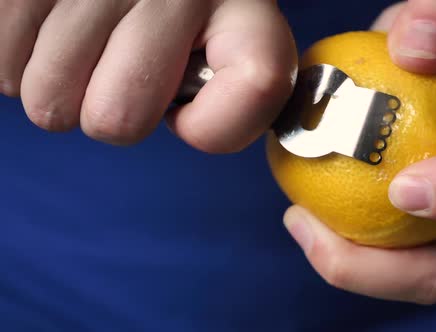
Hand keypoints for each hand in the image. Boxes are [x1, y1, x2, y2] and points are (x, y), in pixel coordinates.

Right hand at [0, 0, 296, 150]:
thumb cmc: (174, 13)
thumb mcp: (227, 42)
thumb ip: (235, 92)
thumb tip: (195, 125)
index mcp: (240, 2)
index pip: (259, 84)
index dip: (213, 126)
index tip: (192, 115)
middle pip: (120, 119)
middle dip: (116, 112)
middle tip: (121, 70)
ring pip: (51, 103)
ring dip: (62, 88)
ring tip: (86, 42)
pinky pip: (4, 72)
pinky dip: (20, 63)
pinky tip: (51, 29)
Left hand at [283, 0, 435, 303]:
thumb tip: (417, 52)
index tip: (399, 189)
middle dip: (382, 268)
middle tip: (308, 226)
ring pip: (417, 278)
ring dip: (353, 269)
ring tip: (298, 223)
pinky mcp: (435, 241)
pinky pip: (391, 263)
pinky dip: (347, 255)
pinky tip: (305, 219)